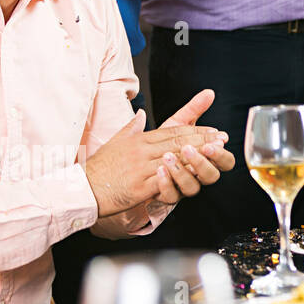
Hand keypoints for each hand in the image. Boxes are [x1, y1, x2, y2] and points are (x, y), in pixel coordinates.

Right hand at [83, 110, 226, 216]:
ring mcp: (140, 168)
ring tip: (215, 153)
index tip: (212, 130)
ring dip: (198, 156)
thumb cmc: (99, 167)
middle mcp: (141, 151)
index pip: (173, 131)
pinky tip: (195, 173)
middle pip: (178, 142)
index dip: (195, 130)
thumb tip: (142, 113)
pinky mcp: (138, 187)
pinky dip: (180, 175)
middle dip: (203, 139)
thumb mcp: (116, 141)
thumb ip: (132, 127)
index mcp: (139, 140)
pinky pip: (164, 180)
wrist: (81, 189)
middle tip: (221, 138)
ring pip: (174, 159)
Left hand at [152, 89, 235, 202]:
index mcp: (206, 159)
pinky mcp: (166, 196)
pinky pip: (171, 195)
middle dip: (203, 162)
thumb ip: (194, 110)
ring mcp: (183, 187)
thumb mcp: (177, 125)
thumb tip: (209, 93)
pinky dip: (166, 183)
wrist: (135, 164)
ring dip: (182, 172)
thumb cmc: (161, 144)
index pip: (224, 161)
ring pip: (193, 187)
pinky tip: (160, 170)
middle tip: (191, 149)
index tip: (214, 140)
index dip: (220, 153)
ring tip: (168, 156)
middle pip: (212, 176)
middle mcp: (197, 175)